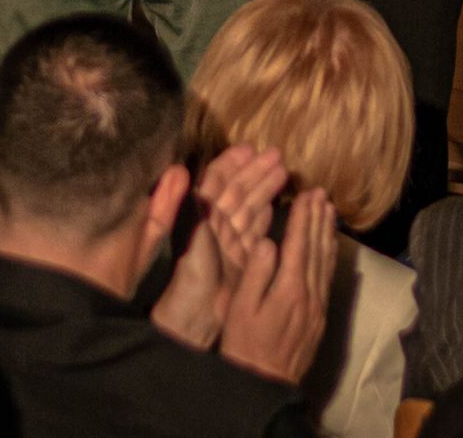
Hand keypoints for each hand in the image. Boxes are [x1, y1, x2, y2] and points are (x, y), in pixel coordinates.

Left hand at [151, 145, 287, 348]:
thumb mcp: (190, 235)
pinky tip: (274, 205)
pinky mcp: (241, 257)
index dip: (232, 163)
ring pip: (249, 207)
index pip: (217, 180)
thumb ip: (188, 205)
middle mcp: (215, 222)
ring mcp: (229, 239)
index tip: (249, 148)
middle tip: (278, 155)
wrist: (199, 313)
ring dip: (265, 189)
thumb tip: (179, 169)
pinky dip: (264, 217)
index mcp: (201, 213)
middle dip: (256, 171)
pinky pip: (254, 231)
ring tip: (284, 172)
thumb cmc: (191, 273)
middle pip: (238, 190)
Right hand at [219, 187, 335, 383]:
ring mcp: (317, 307)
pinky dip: (330, 258)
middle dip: (318, 219)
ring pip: (326, 263)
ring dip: (328, 234)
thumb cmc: (245, 344)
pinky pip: (328, 279)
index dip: (303, 217)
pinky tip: (329, 248)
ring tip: (329, 211)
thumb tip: (267, 241)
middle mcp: (309, 295)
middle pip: (317, 249)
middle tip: (321, 193)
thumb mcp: (241, 308)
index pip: (299, 244)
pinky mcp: (319, 318)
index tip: (307, 194)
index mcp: (289, 289)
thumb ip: (256, 273)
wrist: (264, 384)